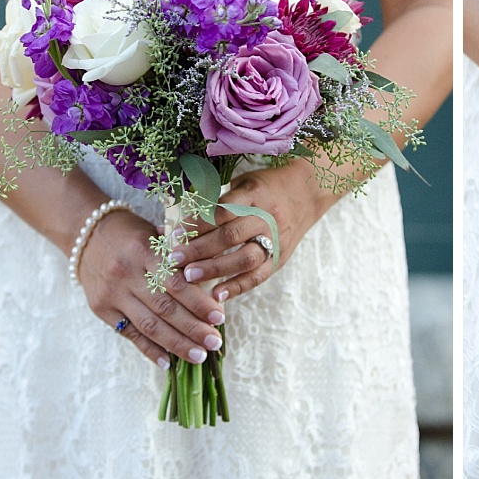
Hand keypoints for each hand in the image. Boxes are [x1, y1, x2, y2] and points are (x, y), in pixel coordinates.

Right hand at [77, 208, 226, 368]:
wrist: (87, 235)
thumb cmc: (133, 234)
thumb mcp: (157, 234)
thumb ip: (182, 256)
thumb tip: (214, 283)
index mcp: (144, 252)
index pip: (176, 283)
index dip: (199, 302)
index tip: (220, 317)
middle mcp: (126, 274)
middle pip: (164, 308)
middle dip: (193, 328)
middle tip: (215, 341)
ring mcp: (112, 294)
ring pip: (148, 325)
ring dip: (176, 344)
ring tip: (199, 355)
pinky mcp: (102, 309)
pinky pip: (129, 334)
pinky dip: (150, 350)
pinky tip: (168, 363)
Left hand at [170, 159, 333, 302]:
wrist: (307, 194)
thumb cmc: (265, 187)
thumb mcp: (241, 184)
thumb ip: (213, 202)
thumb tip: (171, 222)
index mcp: (253, 194)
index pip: (222, 210)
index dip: (197, 224)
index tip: (175, 234)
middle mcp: (266, 217)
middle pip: (231, 236)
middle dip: (200, 249)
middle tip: (175, 259)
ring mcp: (276, 239)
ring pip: (245, 258)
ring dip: (215, 269)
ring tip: (190, 277)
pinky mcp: (280, 257)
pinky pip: (259, 276)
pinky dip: (237, 287)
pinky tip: (216, 295)